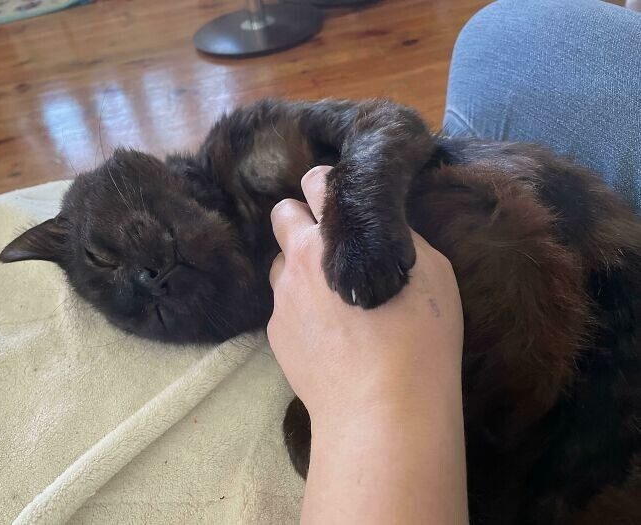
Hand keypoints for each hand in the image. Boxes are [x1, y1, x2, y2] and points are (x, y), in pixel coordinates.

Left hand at [268, 166, 467, 523]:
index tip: (342, 201)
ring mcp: (283, 297)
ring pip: (281, 264)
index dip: (329, 186)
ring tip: (331, 298)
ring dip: (300, 268)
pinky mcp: (276, 333)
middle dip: (301, 220)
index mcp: (337, 234)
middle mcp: (299, 259)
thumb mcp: (430, 270)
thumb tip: (381, 224)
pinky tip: (328, 335)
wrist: (382, 407)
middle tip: (330, 244)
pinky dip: (301, 309)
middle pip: (283, 215)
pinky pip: (284, 306)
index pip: (316, 182)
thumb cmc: (417, 335)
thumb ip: (397, 235)